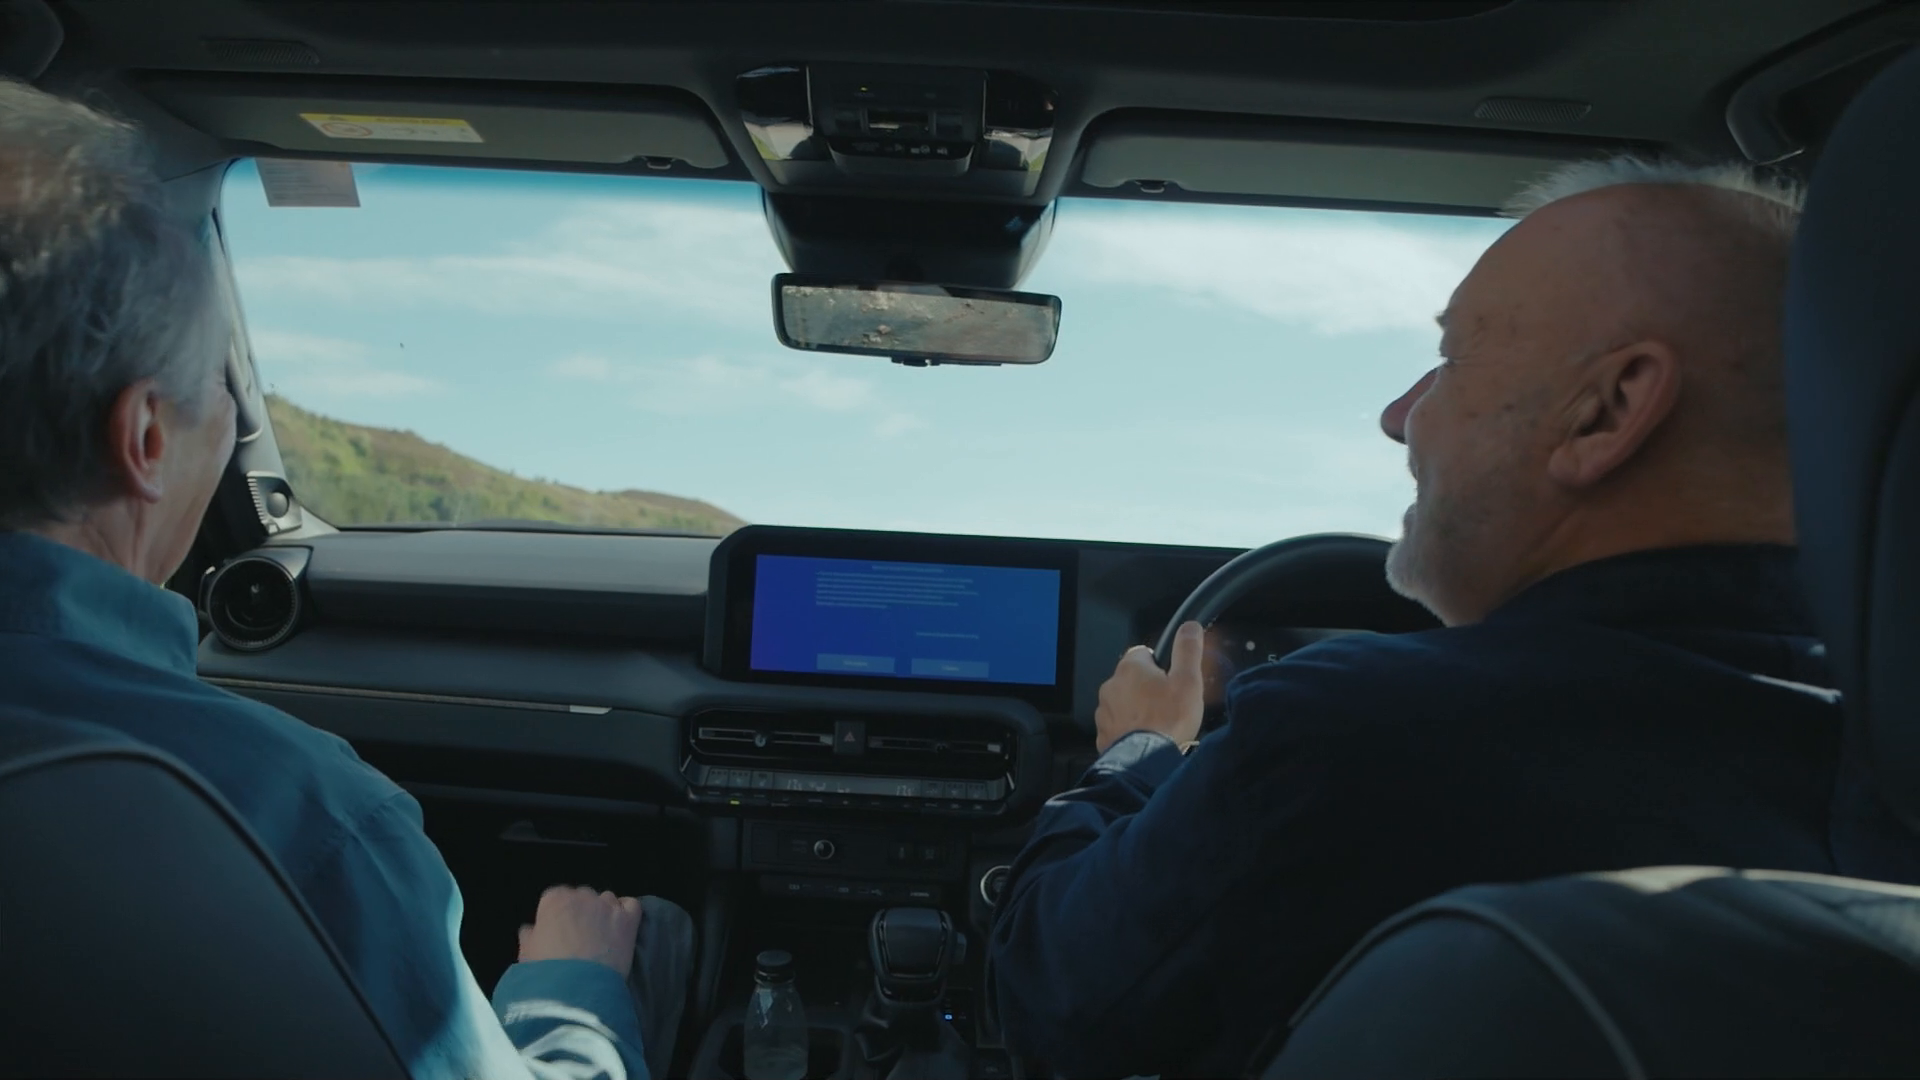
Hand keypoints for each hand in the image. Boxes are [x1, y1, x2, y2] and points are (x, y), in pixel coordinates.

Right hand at [517, 885, 640, 975]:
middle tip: (579, 937)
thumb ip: (528, 936)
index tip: (557, 931)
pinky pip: (631, 905)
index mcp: (554, 900)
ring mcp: (607, 905)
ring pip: (606, 899)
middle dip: (581, 912)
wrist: (576, 990)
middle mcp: (582, 896)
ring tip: (601, 936)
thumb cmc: (546, 972)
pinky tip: (621, 925)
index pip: (555, 897)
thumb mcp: (527, 954)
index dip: (557, 915)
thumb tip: (529, 929)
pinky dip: (626, 912)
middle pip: (582, 896)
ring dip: (603, 912)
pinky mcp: (628, 919)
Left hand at [1094, 620, 1204, 753]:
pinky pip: (1118, 726)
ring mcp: (1104, 711)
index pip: (1144, 653)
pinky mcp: (1102, 734)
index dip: (1161, 665)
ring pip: (1124, 703)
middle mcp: (1111, 685)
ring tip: (1159, 725)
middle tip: (1169, 706)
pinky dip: (1129, 730)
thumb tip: (1190, 626)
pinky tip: (1146, 739)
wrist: (1145, 762)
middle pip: (1133, 679)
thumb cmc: (1168, 720)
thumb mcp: (1188, 680)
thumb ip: (1188, 650)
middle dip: (1148, 689)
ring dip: (1137, 710)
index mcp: (1130, 667)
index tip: (1172, 680)